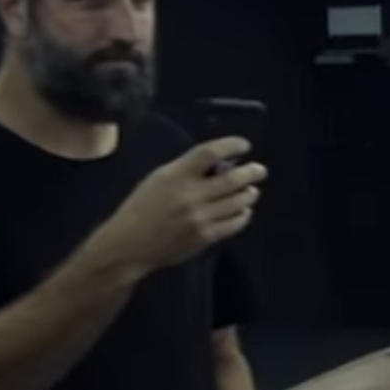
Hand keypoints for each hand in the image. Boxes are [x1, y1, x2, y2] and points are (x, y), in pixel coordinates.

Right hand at [86, 137, 266, 278]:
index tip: (244, 145)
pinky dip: (243, 214)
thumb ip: (187, 170)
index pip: (209, 153)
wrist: (130, 245)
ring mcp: (200, 217)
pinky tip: (243, 210)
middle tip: (260, 170)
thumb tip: (221, 163)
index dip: (231, 145)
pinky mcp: (206, 236)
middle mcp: (190, 195)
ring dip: (249, 193)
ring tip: (251, 191)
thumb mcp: (159, 180)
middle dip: (252, 172)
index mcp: (175, 175)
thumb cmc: (142, 208)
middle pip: (233, 179)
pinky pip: (235, 223)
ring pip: (239, 201)